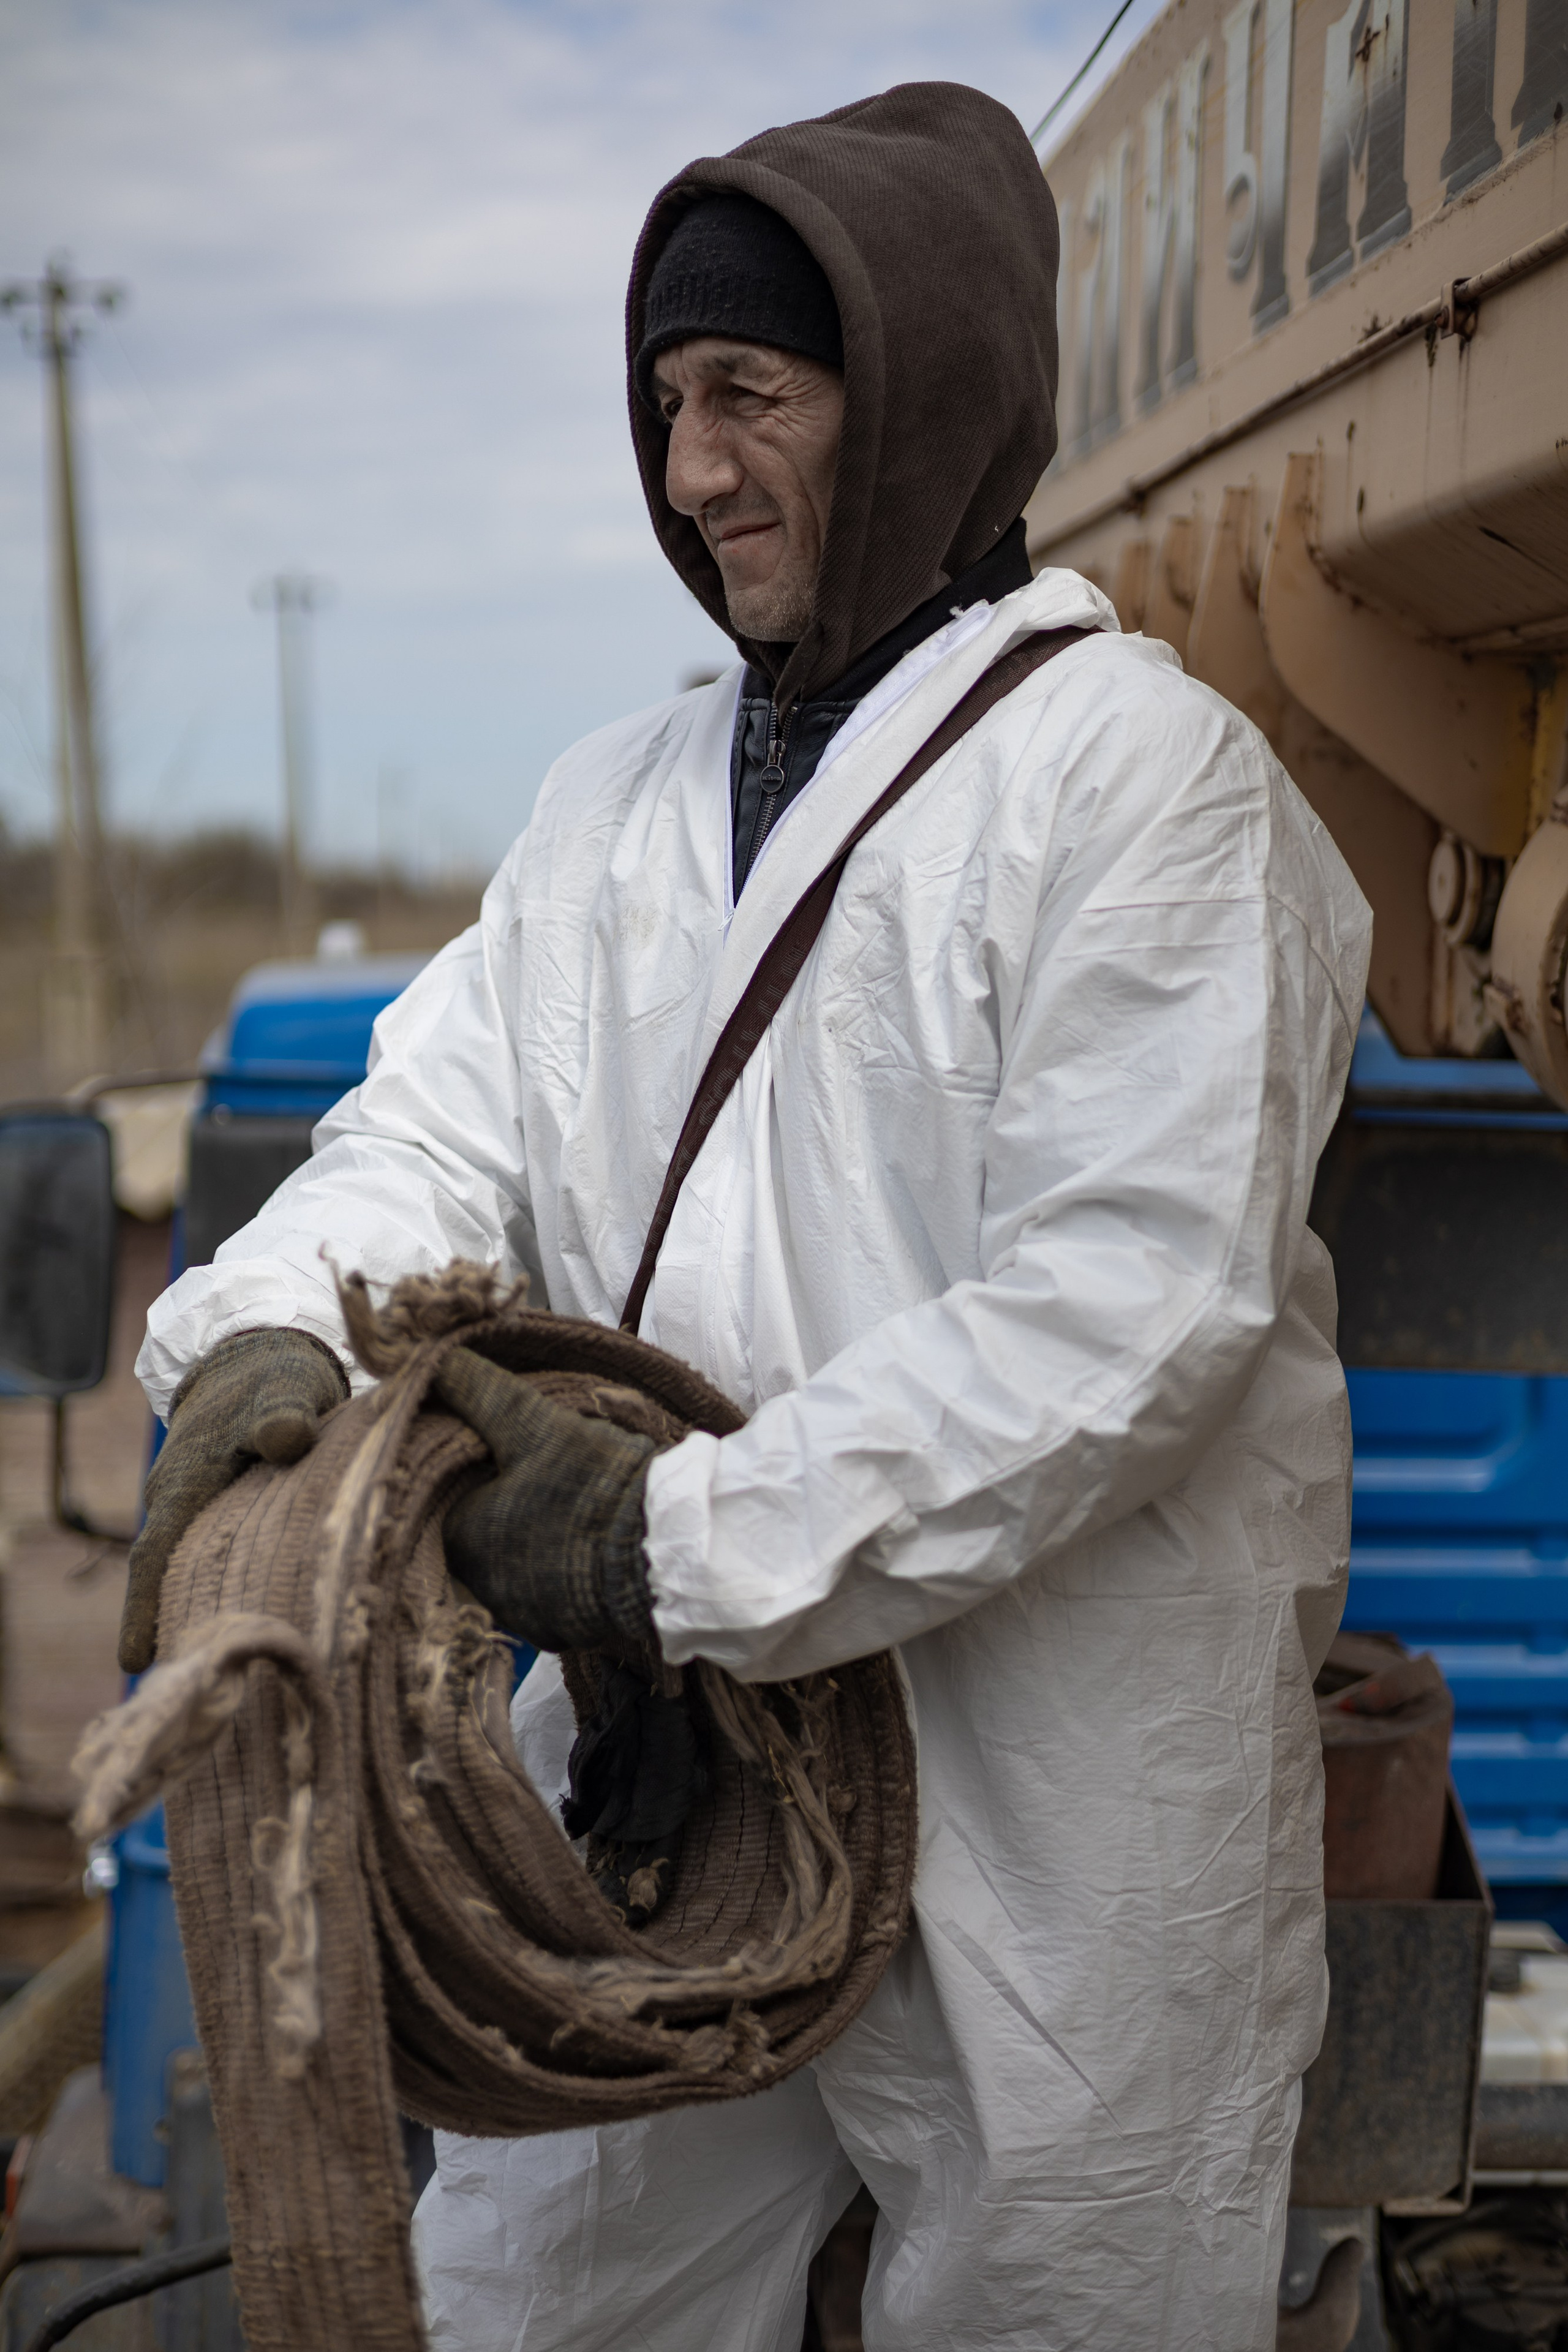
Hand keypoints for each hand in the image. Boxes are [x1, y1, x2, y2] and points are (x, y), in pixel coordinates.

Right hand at [119, 1328, 347, 1673]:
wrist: (264, 1351)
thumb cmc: (276, 1374)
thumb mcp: (286, 1385)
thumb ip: (284, 1412)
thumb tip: (287, 1437)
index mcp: (187, 1480)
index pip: (157, 1553)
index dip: (144, 1607)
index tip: (135, 1663)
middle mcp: (181, 1498)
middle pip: (168, 1573)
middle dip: (169, 1626)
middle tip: (185, 1690)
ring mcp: (198, 1504)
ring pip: (190, 1566)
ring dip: (195, 1609)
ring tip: (214, 1671)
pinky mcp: (221, 1507)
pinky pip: (211, 1555)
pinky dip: (220, 1587)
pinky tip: (243, 1619)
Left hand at [433, 1346, 658, 1653]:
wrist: (666, 1548)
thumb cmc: (593, 1482)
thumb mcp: (534, 1423)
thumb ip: (480, 1392)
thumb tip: (435, 1358)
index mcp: (463, 1537)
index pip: (458, 1500)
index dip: (487, 1473)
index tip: (520, 1454)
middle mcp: (481, 1588)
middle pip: (485, 1539)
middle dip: (511, 1510)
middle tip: (553, 1478)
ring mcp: (523, 1619)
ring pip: (518, 1569)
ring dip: (538, 1543)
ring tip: (577, 1510)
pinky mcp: (562, 1636)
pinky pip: (551, 1598)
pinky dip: (565, 1574)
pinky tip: (591, 1546)